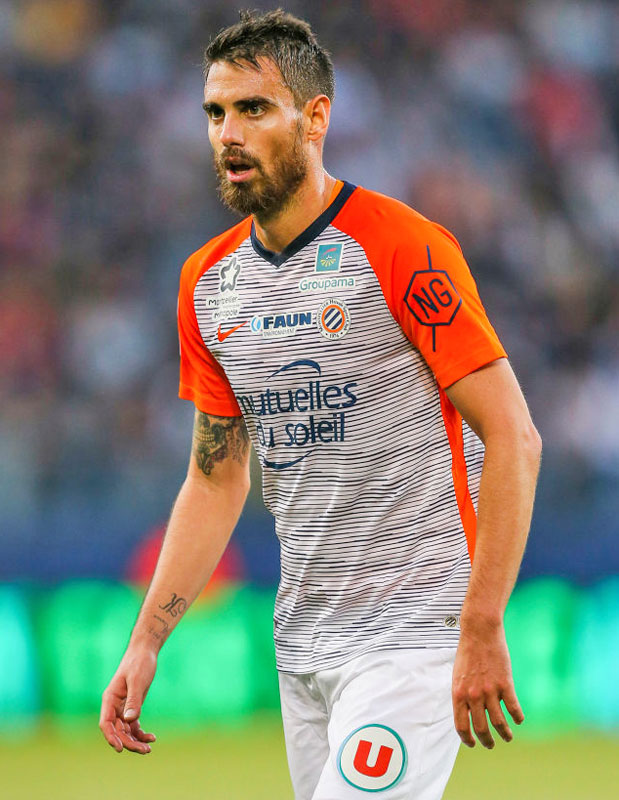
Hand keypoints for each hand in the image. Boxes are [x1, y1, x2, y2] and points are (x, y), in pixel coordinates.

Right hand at [99, 647, 157, 753]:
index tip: (121, 748)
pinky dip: (140, 733)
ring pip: (125, 730)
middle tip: (145, 750)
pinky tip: (151, 737)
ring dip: (135, 741)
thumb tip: (129, 720)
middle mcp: (114, 706)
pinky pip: (133, 725)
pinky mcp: (132, 707)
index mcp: (110, 699)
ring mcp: (123, 708)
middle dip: (129, 742)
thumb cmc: (139, 663)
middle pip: (117, 730)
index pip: (105, 723)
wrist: (145, 651)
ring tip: (149, 749)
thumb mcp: (137, 680)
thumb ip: (133, 700)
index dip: (111, 737)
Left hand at [452, 618, 523, 748]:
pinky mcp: (505, 684)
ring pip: (499, 723)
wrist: (479, 632)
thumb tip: (468, 715)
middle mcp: (473, 695)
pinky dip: (517, 717)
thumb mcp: (458, 675)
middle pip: (481, 729)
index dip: (467, 739)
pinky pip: (513, 708)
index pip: (461, 726)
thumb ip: (462, 695)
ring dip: (504, 734)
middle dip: (486, 741)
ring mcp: (490, 690)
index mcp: (458, 693)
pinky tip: (518, 719)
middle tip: (490, 745)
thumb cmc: (468, 653)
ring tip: (507, 737)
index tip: (473, 744)